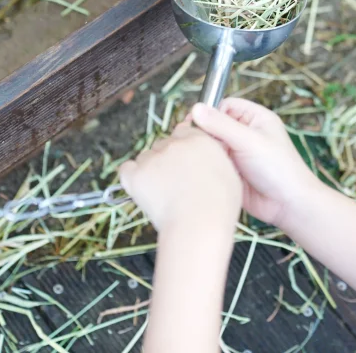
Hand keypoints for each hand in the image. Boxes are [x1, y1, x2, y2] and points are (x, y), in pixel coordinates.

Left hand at [119, 121, 241, 235]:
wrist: (199, 224)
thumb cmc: (219, 206)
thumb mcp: (229, 174)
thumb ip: (214, 159)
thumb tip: (207, 161)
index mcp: (199, 140)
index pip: (184, 132)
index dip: (183, 147)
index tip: (185, 162)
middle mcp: (174, 144)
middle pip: (164, 144)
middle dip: (167, 159)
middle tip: (175, 182)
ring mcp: (153, 158)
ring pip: (146, 157)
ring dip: (151, 169)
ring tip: (162, 192)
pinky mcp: (136, 175)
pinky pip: (126, 170)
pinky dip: (132, 177)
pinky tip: (143, 190)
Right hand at [190, 98, 322, 228]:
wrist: (287, 205)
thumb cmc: (278, 169)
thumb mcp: (249, 141)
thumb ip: (221, 125)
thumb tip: (196, 108)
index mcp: (256, 118)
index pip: (225, 106)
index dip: (210, 113)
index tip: (195, 124)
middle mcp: (247, 133)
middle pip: (216, 125)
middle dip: (205, 133)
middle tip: (195, 143)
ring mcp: (239, 152)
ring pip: (212, 145)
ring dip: (206, 151)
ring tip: (199, 158)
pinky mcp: (232, 170)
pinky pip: (213, 162)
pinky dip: (207, 165)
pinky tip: (202, 171)